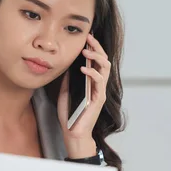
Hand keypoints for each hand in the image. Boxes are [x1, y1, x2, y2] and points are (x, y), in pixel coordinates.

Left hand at [58, 33, 110, 158]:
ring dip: (96, 57)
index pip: (97, 61)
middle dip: (97, 47)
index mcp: (92, 82)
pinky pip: (99, 81)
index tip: (86, 37)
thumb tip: (66, 65)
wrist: (72, 133)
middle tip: (89, 38)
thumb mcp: (64, 92)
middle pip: (104, 60)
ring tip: (85, 51)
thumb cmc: (69, 115)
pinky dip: (92, 73)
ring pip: (105, 68)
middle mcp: (98, 85)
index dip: (93, 48)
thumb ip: (67, 80)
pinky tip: (83, 68)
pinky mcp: (99, 98)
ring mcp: (100, 91)